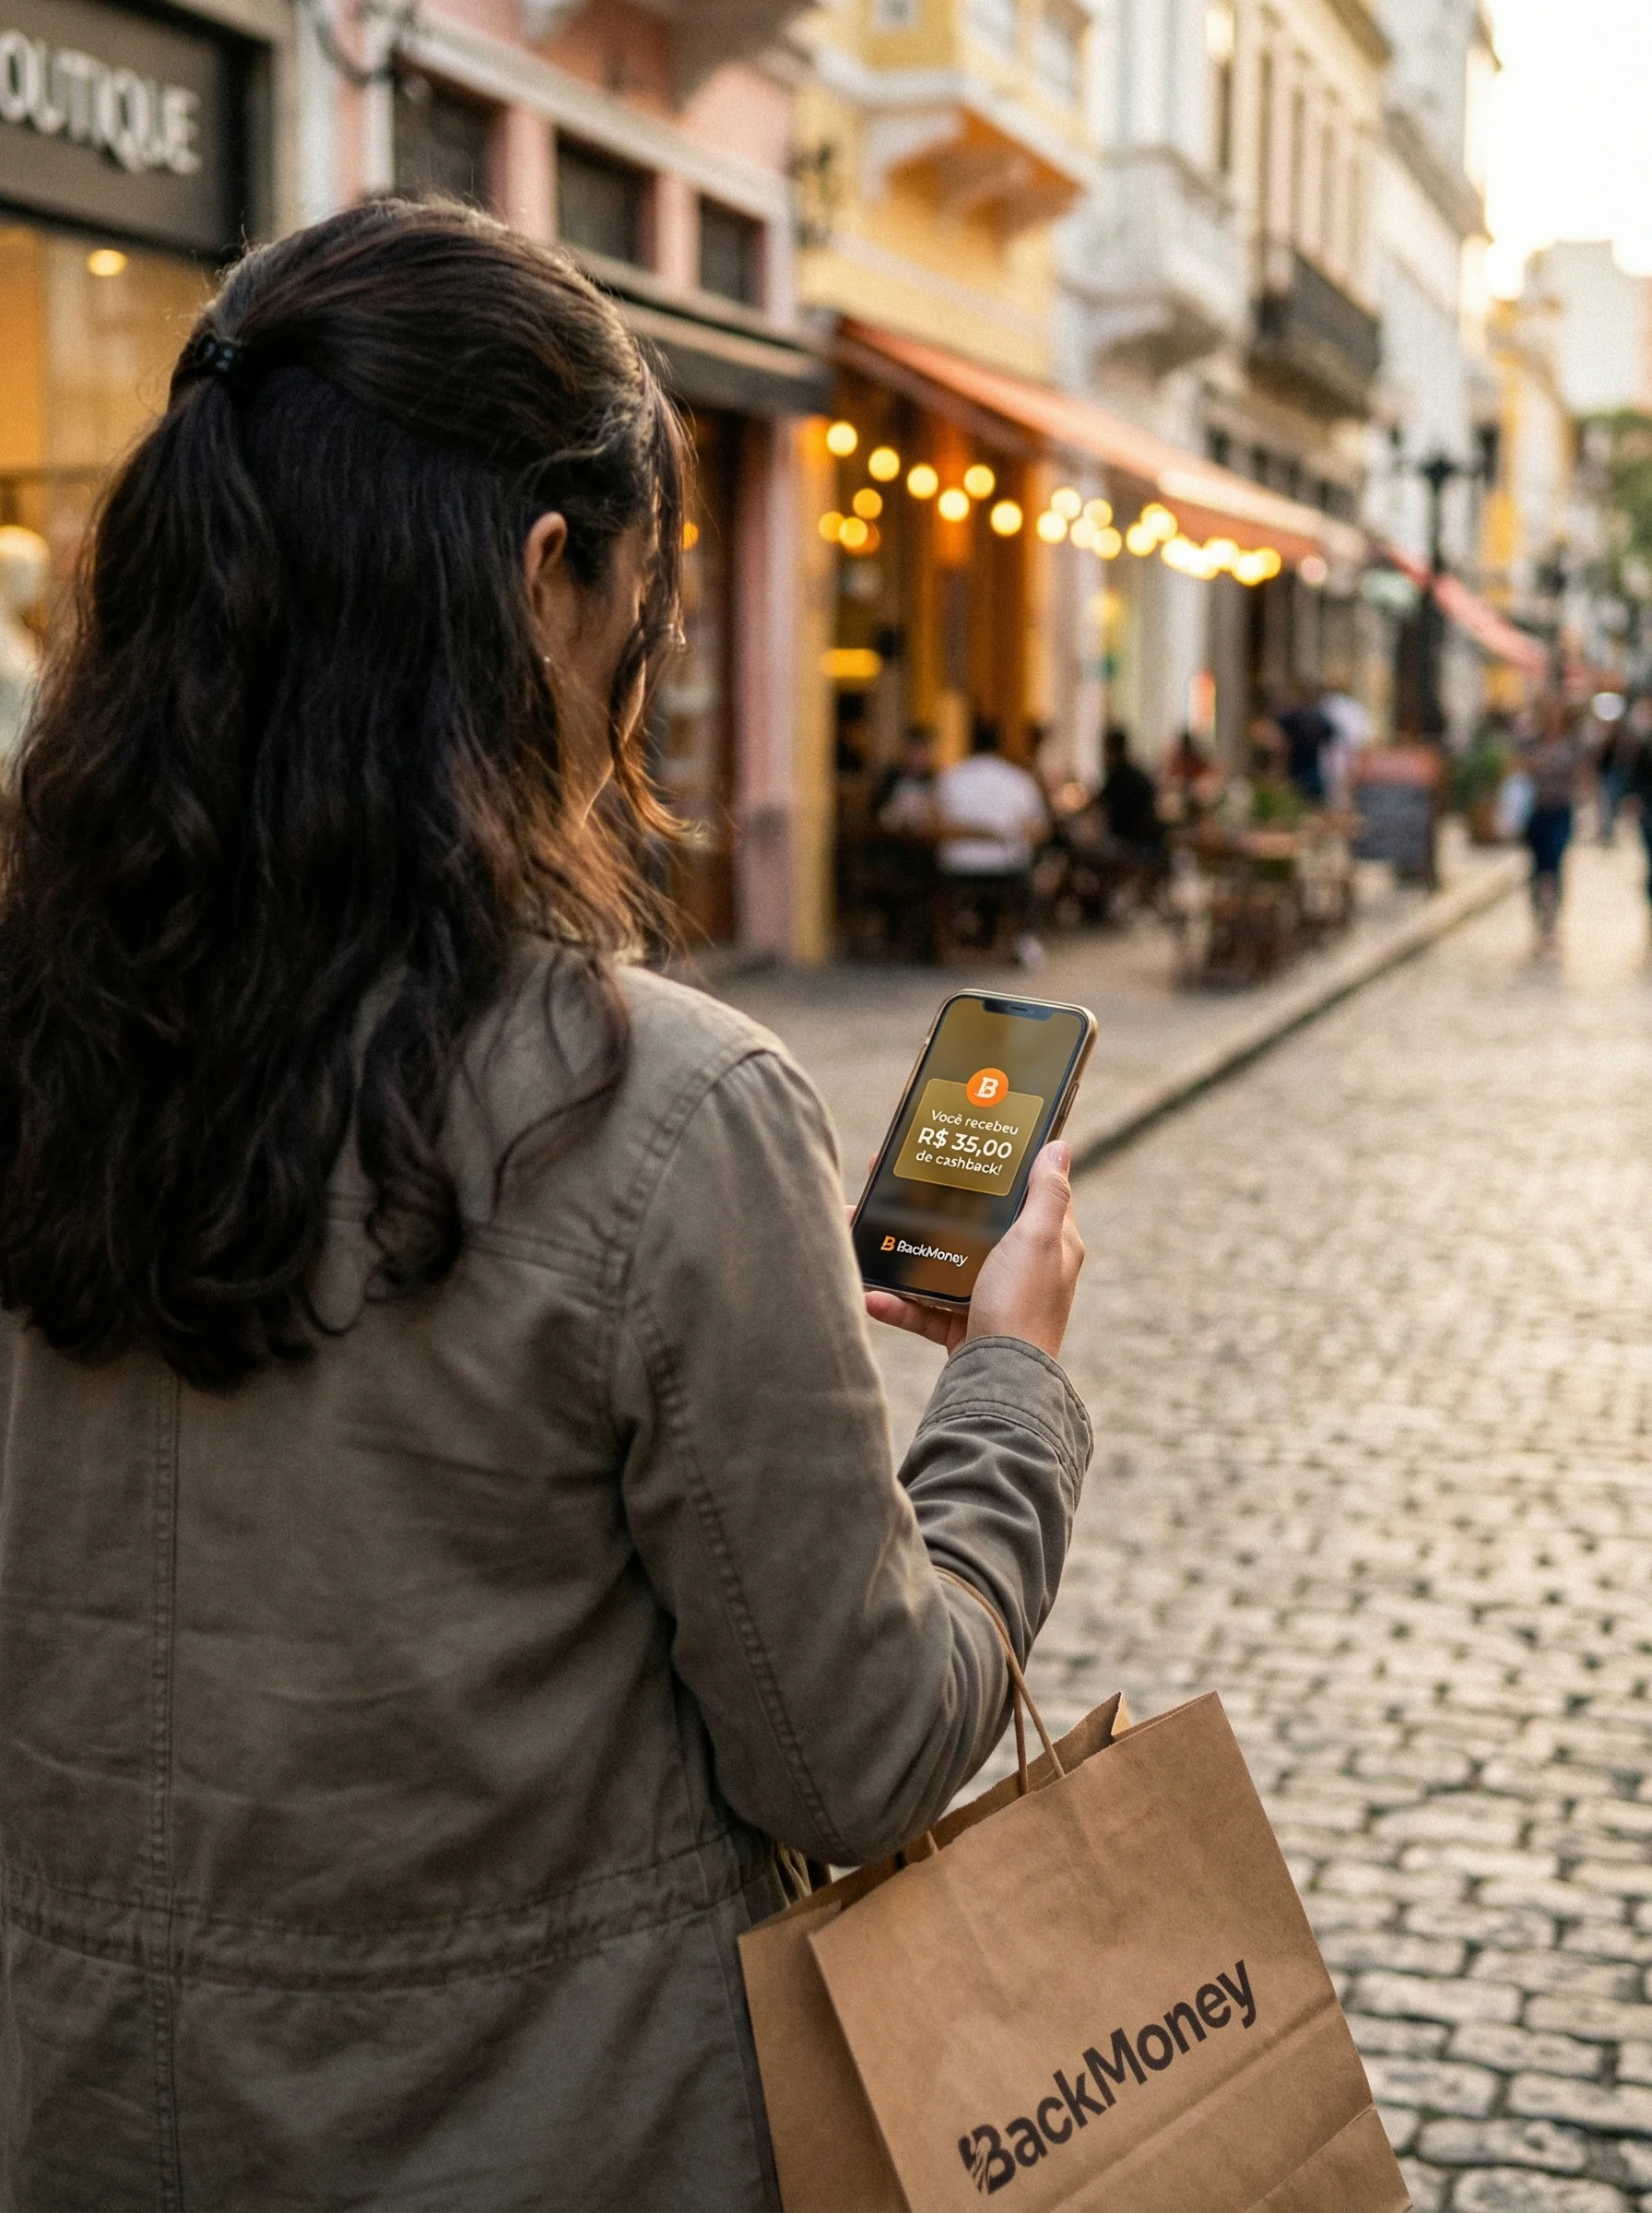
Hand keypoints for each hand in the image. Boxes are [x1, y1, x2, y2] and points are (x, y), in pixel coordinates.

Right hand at [863, 1142, 1084, 1360]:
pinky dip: (895, 1302)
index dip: (996, 1168)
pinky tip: (869, 1293)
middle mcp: (1020, 1269)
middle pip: (970, 1225)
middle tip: (894, 1179)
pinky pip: (922, 1309)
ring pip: (938, 1264)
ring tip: (860, 1228)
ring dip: (899, 1252)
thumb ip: (1047, 1194)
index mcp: (1047, 1244)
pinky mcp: (962, 1328)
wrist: (999, 1382)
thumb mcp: (1037, 1240)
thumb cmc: (1022, 1306)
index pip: (1025, 1194)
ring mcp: (989, 1298)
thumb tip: (1058, 1147)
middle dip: (929, 1206)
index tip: (961, 1147)